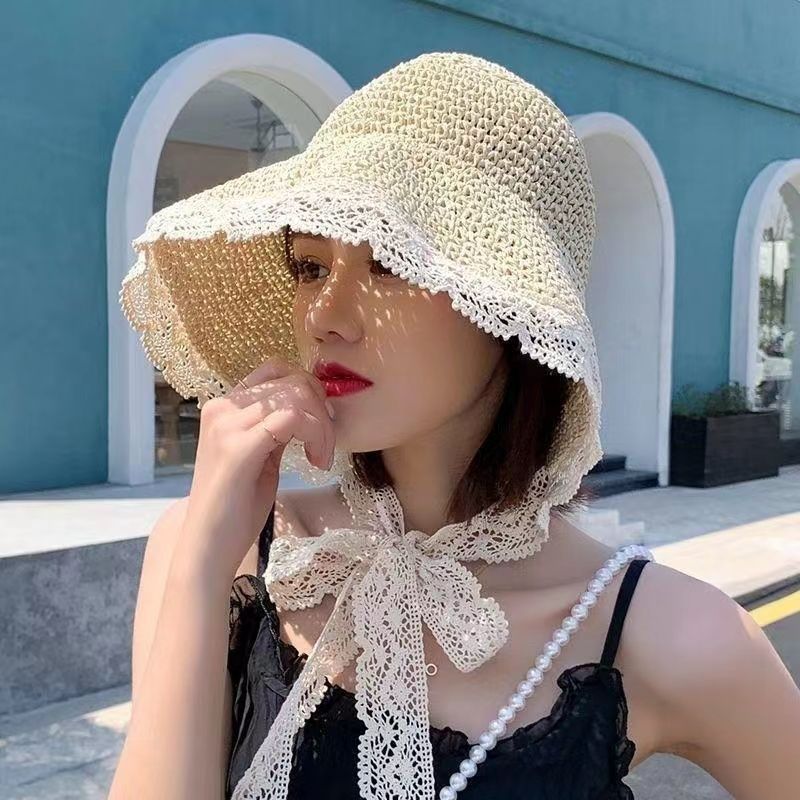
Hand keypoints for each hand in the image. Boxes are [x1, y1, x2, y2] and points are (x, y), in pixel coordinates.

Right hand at [175, 356, 335, 578]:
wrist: (209, 546)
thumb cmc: (237, 506)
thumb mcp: (262, 455)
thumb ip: (278, 427)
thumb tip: (312, 406)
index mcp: (224, 407)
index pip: (275, 370)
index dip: (308, 388)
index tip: (321, 421)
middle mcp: (222, 408)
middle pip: (291, 382)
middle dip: (321, 410)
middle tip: (326, 445)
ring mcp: (227, 426)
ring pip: (296, 396)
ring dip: (322, 426)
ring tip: (321, 457)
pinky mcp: (238, 447)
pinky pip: (292, 418)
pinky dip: (316, 435)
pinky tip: (316, 461)